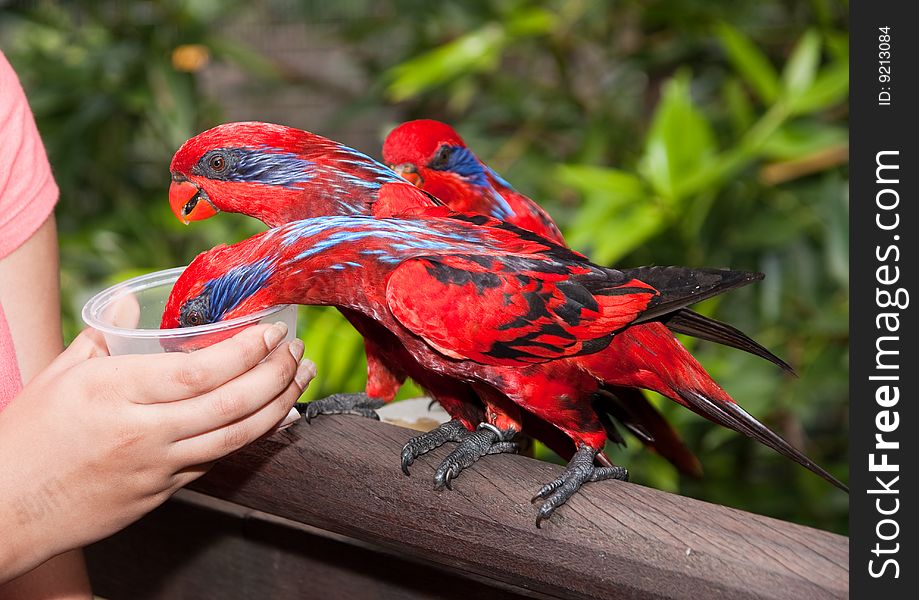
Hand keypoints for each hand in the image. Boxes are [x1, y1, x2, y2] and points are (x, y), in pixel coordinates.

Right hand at [0, 321, 314, 580]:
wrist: (5, 510)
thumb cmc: (28, 437)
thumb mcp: (60, 374)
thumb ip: (103, 337)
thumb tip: (129, 303)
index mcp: (116, 391)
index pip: (200, 371)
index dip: (248, 351)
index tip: (274, 330)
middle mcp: (142, 431)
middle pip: (230, 404)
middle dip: (276, 374)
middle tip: (298, 350)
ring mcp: (156, 467)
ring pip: (235, 437)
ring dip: (278, 406)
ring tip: (302, 378)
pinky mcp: (162, 493)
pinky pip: (217, 461)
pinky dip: (252, 437)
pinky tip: (273, 418)